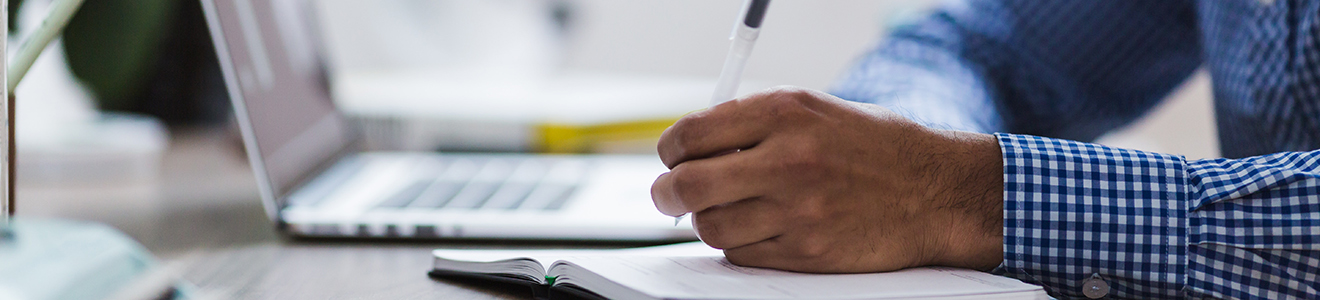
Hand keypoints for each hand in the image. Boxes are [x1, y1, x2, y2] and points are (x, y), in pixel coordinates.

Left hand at [652, 86, 1002, 272]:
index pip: (691, 134)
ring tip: (725, 210)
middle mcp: (788, 159)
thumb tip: (693, 146)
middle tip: (669, 194)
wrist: (936, 191)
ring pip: (710, 227)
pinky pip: (741, 254)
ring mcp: (797, 210)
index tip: (672, 157)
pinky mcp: (806, 252)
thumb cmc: (876, 148)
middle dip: (667, 192)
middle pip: (687, 186)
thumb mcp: (815, 111)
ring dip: (707, 221)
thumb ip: (753, 123)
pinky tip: (758, 228)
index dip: (670, 150)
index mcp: (785, 113)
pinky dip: (739, 245)